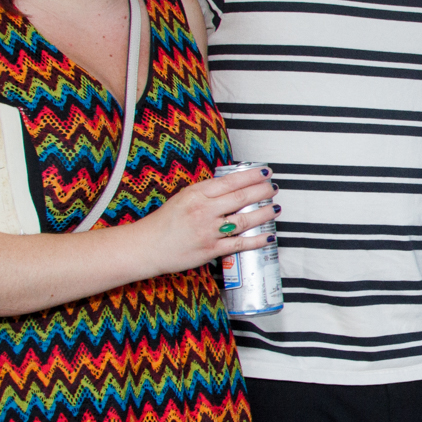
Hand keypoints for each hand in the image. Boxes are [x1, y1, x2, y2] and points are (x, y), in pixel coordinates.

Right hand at [139, 168, 279, 276]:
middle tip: (274, 188)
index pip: (231, 181)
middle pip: (241, 197)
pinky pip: (239, 244)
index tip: (265, 172)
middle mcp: (204, 210)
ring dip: (264, 213)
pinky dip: (257, 240)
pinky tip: (269, 236)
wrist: (146, 247)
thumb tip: (232, 185)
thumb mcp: (183, 198)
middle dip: (263, 191)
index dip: (252, 176)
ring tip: (275, 208)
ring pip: (244, 219)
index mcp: (196, 194)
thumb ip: (206, 193)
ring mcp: (208, 231)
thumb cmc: (164, 222)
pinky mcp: (210, 250)